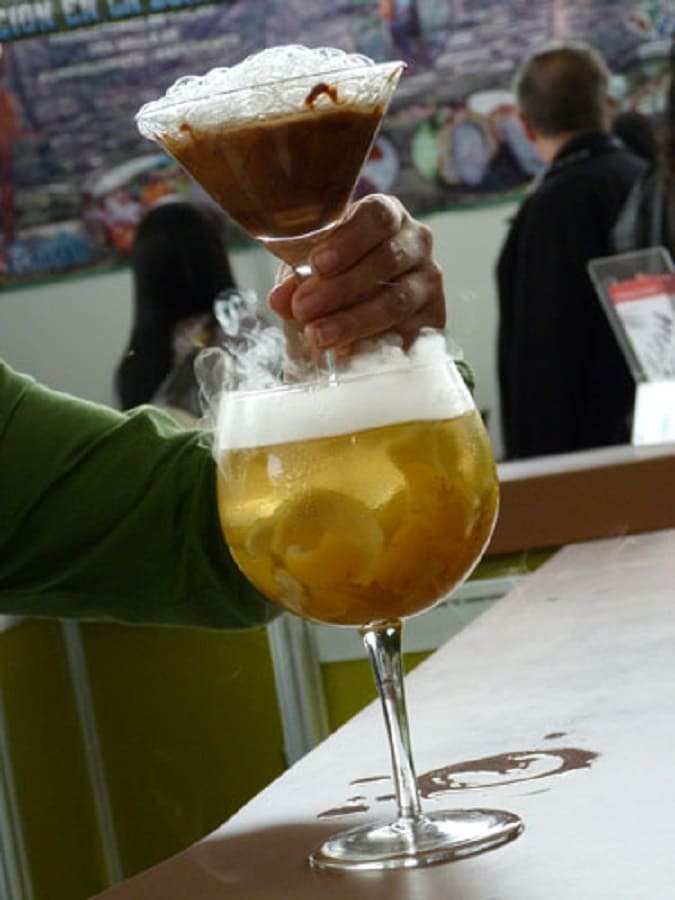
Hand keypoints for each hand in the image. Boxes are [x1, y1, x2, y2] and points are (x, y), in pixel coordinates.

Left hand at [268, 194, 445, 353]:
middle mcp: (416, 243)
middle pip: (386, 261)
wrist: (368, 304)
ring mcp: (428, 282)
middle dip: (341, 288)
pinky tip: (347, 355)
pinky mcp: (434, 320)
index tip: (318, 264)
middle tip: (303, 309)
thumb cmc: (338, 274)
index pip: (378, 217)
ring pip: (397, 300)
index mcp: (387, 216)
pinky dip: (376, 345)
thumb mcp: (313, 270)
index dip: (349, 240)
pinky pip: (409, 334)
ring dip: (353, 321)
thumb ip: (297, 281)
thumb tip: (280, 300)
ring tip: (318, 336)